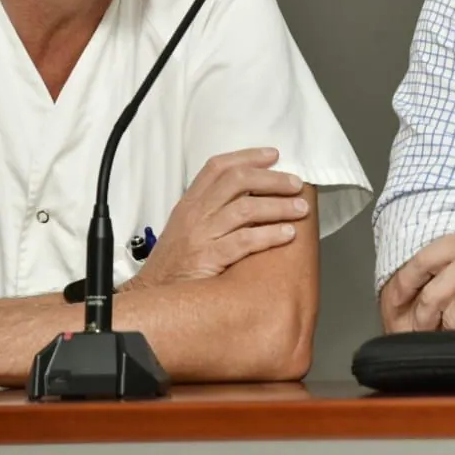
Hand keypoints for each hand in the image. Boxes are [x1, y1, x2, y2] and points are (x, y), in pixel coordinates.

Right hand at [127, 148, 309, 290]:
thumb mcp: (186, 228)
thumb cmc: (175, 265)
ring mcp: (200, 235)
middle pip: (236, 181)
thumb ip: (211, 210)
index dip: (248, 157)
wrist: (153, 299)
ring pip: (245, 209)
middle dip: (272, 179)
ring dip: (278, 206)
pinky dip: (270, 235)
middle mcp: (194, 214)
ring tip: (301, 208)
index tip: (273, 155)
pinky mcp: (208, 259)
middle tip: (296, 184)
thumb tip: (252, 196)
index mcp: (189, 203)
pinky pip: (245, 241)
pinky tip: (287, 234)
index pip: (217, 167)